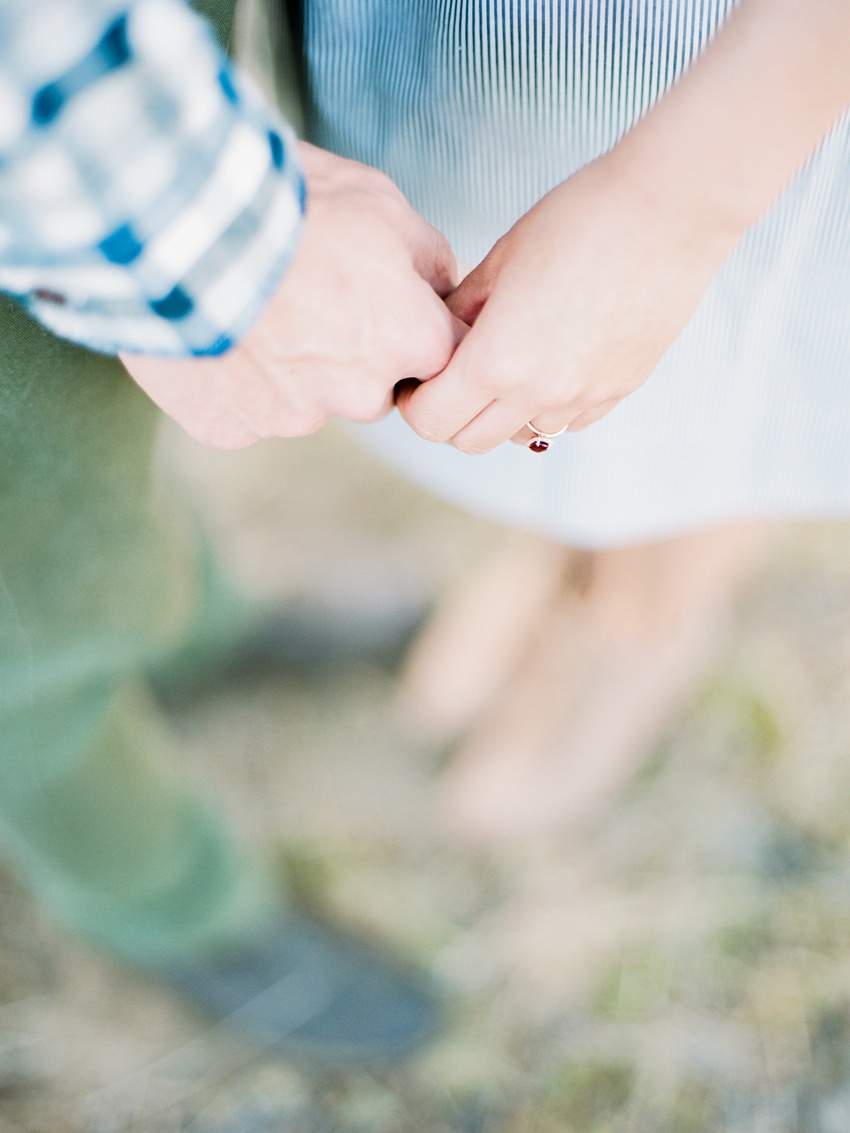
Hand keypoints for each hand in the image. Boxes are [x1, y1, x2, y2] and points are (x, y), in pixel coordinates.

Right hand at [121, 142, 465, 448]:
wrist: (180, 225)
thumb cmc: (288, 204)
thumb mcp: (380, 202)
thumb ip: (427, 256)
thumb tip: (443, 284)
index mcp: (412, 341)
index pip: (442, 355)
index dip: (413, 324)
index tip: (383, 299)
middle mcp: (362, 394)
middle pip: (373, 386)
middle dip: (351, 351)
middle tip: (308, 295)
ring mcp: (295, 417)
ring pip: (307, 402)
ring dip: (291, 368)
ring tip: (253, 308)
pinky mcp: (234, 428)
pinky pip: (243, 412)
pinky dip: (233, 382)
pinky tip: (215, 334)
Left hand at [396, 152, 737, 453]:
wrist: (672, 207)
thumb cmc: (580, 217)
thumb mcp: (501, 259)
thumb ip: (462, 312)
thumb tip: (439, 339)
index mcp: (498, 360)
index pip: (430, 421)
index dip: (416, 400)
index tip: (421, 374)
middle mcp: (540, 393)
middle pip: (469, 442)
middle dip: (452, 414)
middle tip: (456, 372)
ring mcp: (584, 398)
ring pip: (520, 434)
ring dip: (504, 410)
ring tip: (514, 357)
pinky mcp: (619, 391)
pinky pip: (567, 420)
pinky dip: (550, 402)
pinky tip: (557, 355)